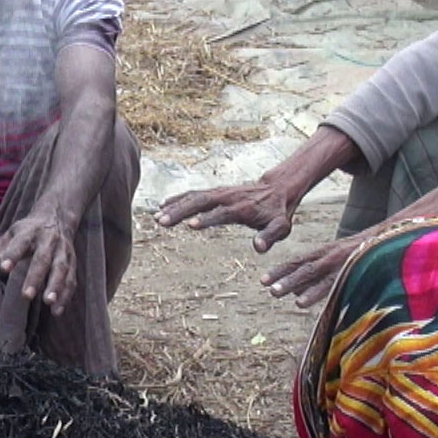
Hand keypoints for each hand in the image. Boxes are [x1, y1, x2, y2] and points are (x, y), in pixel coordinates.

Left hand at [0, 209, 76, 312]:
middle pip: (42, 259)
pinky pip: (71, 280)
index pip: (20, 243)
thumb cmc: (27, 233)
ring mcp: (63, 251)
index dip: (12, 255)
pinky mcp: (73, 263)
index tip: (4, 268)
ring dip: (55, 287)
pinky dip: (66, 295)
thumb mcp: (11, 236)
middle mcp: (49, 240)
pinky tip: (57, 310)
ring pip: (61, 269)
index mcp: (30, 232)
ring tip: (48, 302)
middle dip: (35, 277)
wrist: (57, 218)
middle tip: (26, 295)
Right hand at [156, 172, 303, 252]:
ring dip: (174, 206)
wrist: (277, 189)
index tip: (190, 225)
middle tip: (161, 222)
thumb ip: (270, 236)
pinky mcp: (214, 192)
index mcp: (243, 208)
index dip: (207, 219)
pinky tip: (162, 206)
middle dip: (180, 211)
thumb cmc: (278, 213)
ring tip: (157, 218)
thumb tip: (258, 247)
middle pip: (200, 202)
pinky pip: (193, 194)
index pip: (222, 213)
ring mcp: (219, 192)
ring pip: (193, 197)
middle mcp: (228, 197)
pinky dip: (177, 199)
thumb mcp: (280, 227)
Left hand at [263, 233, 364, 307]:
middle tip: (265, 286)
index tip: (263, 280)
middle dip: (283, 277)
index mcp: (327, 252)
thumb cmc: (368, 252)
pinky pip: (333, 283)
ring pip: (313, 274)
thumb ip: (321, 273)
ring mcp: (342, 263)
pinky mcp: (353, 270)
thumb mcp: (342, 258)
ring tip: (274, 293)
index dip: (281, 269)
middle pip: (303, 267)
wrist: (393, 238)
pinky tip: (301, 302)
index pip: (300, 261)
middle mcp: (331, 256)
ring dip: (292, 283)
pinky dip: (315, 293)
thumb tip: (297, 291)